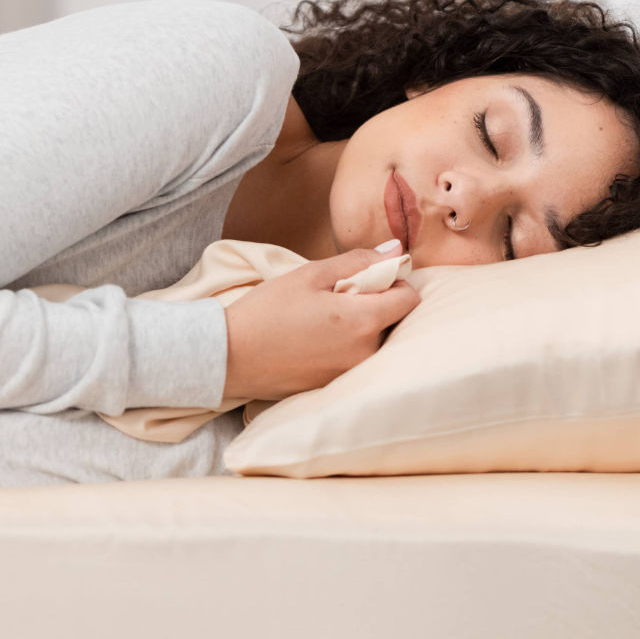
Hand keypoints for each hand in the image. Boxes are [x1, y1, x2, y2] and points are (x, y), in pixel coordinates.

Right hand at [221, 243, 419, 400]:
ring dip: (361, 327)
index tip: (369, 278)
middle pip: (394, 322)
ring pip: (376, 342)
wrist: (229, 356)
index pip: (410, 300)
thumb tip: (396, 252)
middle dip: (376, 305)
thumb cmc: (267, 310)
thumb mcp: (310, 275)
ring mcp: (351, 374)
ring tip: (323, 320)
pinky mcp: (336, 386)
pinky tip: (314, 341)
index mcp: (362, 321)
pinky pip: (356, 360)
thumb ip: (358, 261)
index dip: (395, 283)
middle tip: (339, 297)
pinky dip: (345, 347)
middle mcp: (365, 353)